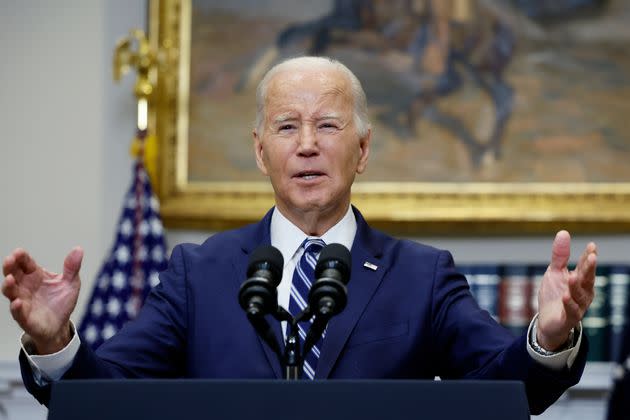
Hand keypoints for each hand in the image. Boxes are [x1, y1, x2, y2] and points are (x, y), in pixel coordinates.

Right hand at [2, 247, 82, 353]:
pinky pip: (18, 312)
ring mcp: (23, 302)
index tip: (19, 251)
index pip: (26, 263)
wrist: (60, 325)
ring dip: (9, 286)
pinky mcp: (24, 317)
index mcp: (35, 275)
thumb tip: (78, 249)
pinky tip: (17, 302)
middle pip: (13, 274)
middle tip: (10, 260)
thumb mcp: (71, 283)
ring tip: (10, 279)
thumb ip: (72, 267)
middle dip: (10, 267)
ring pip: (11, 292)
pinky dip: (16, 307)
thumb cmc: (61, 302)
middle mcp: (25, 287)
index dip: (21, 257)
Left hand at [536, 231, 596, 350]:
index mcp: (580, 280)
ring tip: (573, 276)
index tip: (592, 246)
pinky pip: (571, 311)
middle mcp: (583, 293)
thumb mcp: (554, 272)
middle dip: (589, 269)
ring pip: (580, 295)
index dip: (588, 257)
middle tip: (592, 257)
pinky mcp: (569, 318)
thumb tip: (564, 232)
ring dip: (577, 286)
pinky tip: (565, 296)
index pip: (585, 267)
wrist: (547, 321)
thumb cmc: (554, 295)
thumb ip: (560, 255)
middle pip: (587, 279)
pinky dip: (569, 304)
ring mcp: (578, 306)